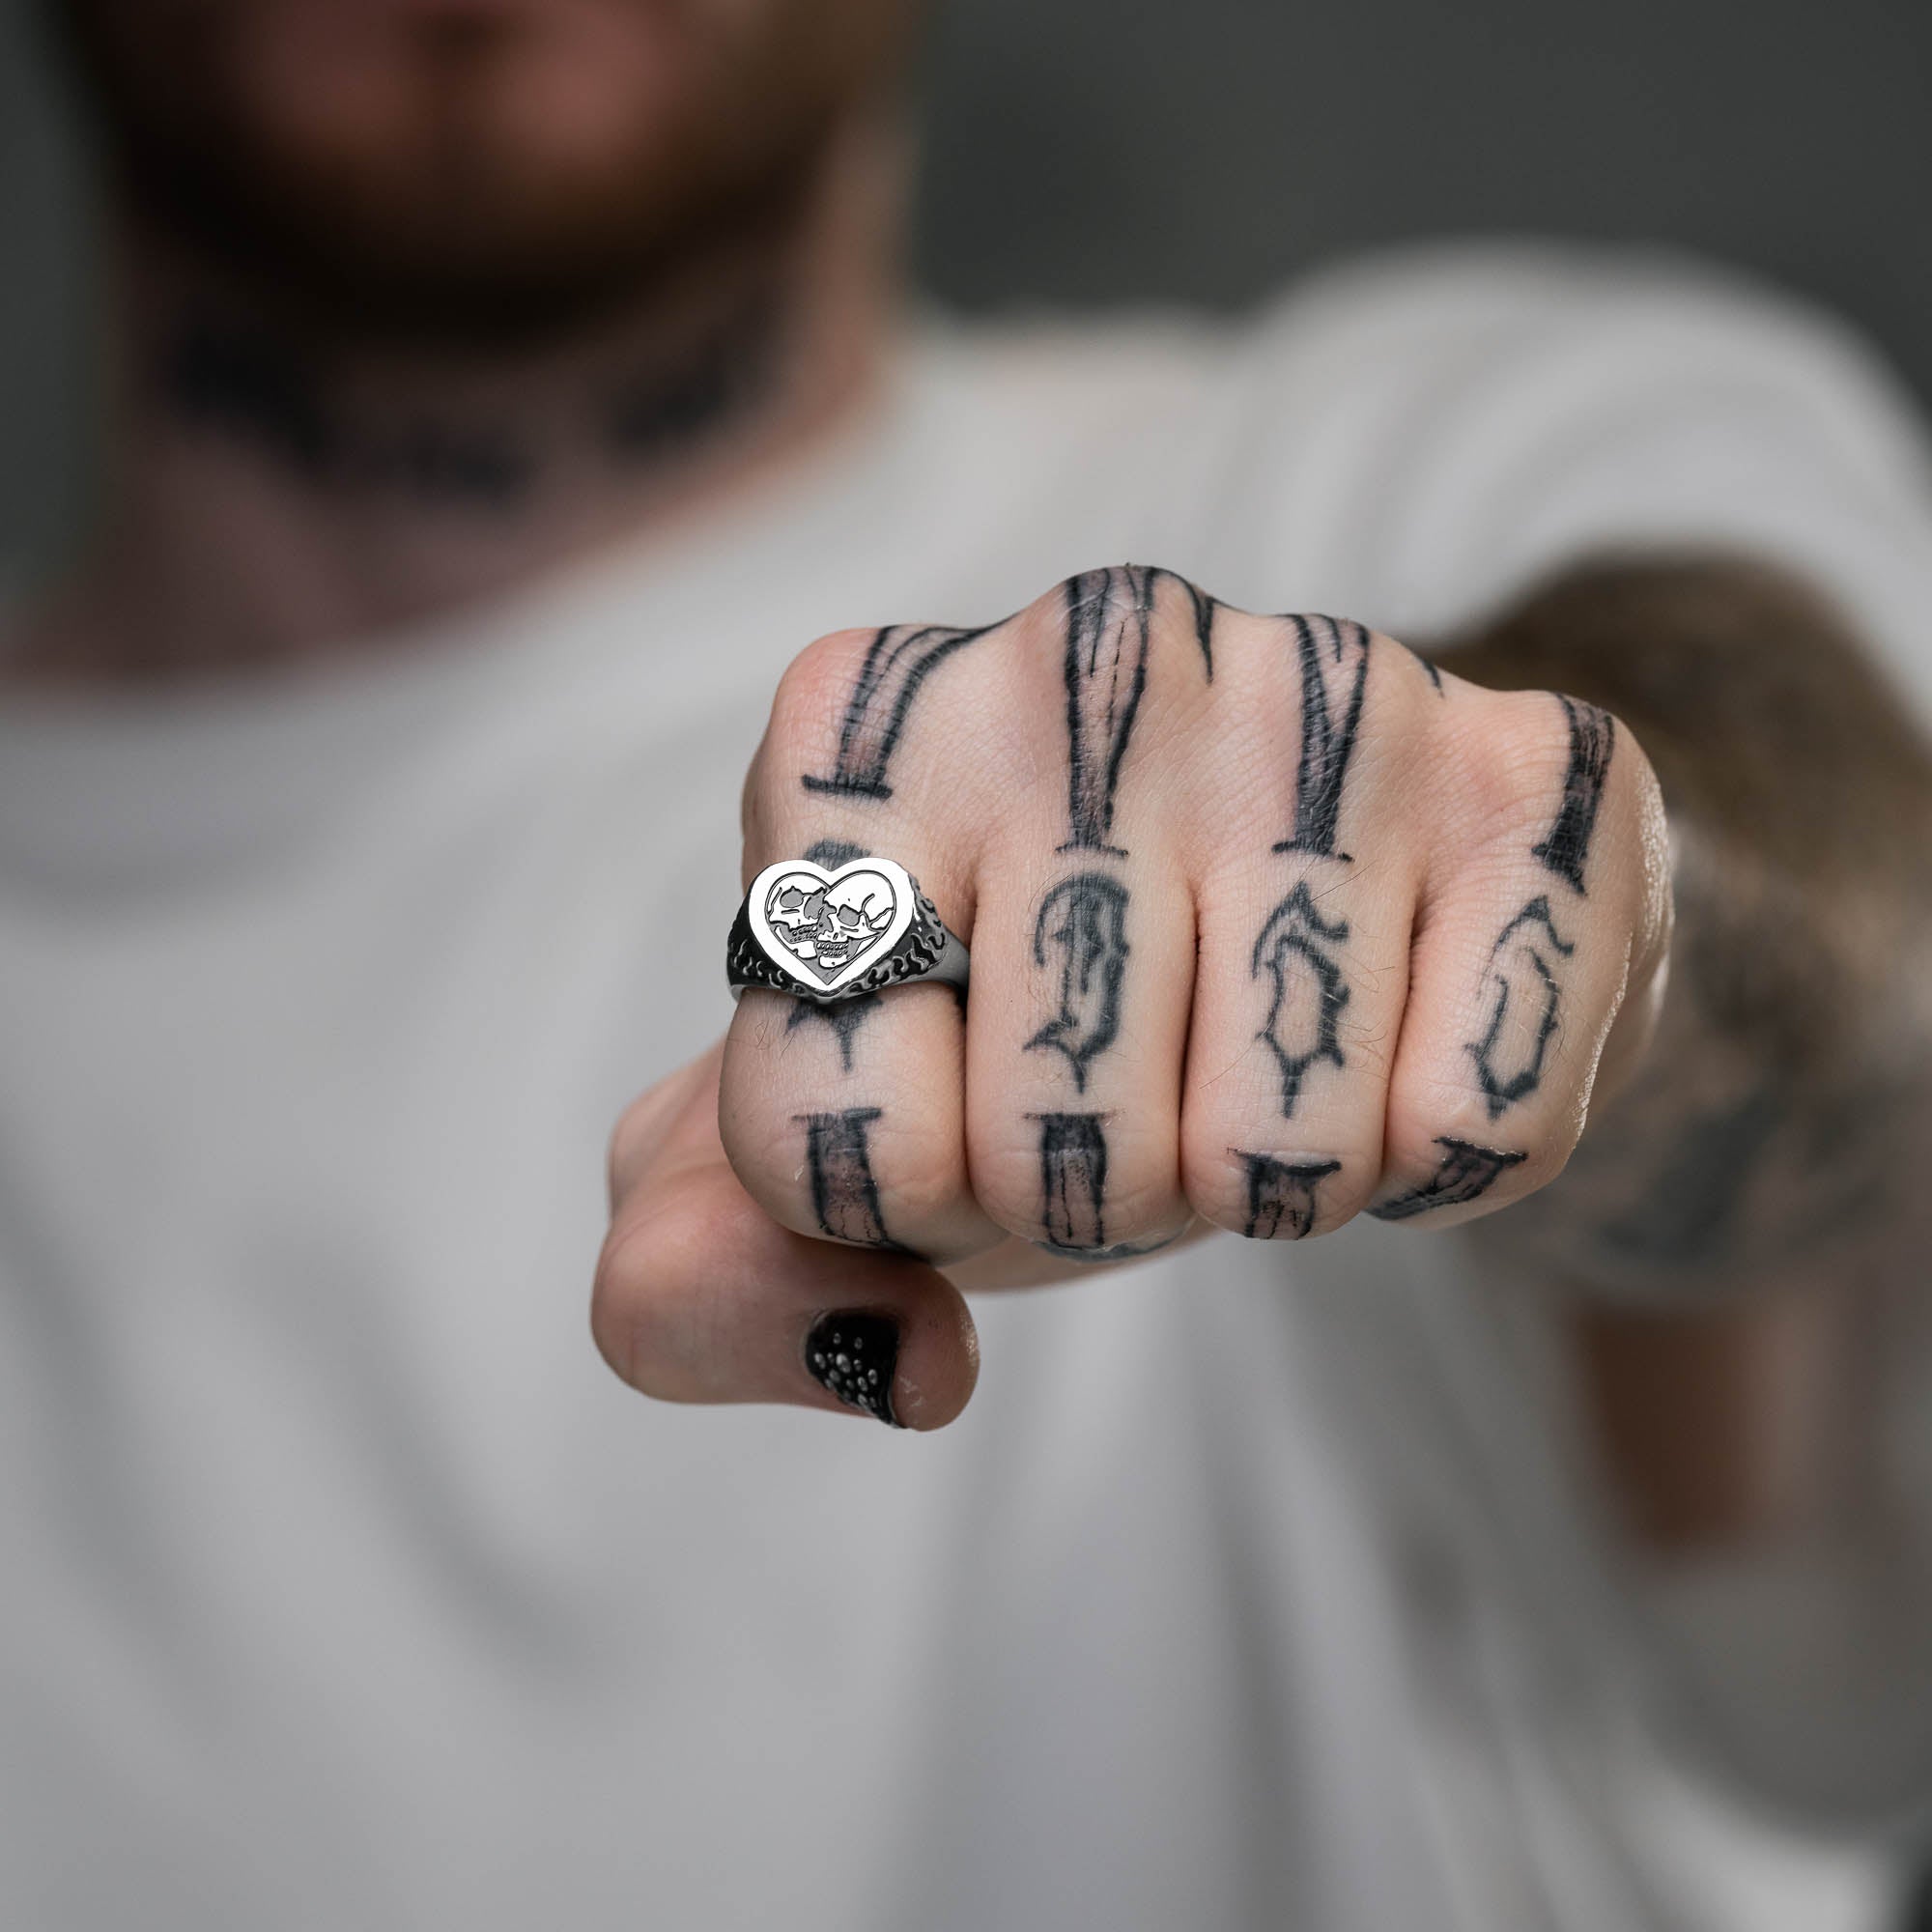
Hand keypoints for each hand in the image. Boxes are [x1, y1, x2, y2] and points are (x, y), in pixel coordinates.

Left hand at [595, 567, 1670, 1426]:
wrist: (1331, 904)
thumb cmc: (1048, 1023)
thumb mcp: (829, 1148)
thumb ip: (701, 1279)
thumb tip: (890, 1352)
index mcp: (852, 732)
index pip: (815, 1140)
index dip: (906, 1201)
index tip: (959, 1100)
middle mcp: (1081, 655)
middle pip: (1043, 1149)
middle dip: (1092, 1193)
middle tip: (1140, 1085)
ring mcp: (1320, 691)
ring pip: (1265, 1160)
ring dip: (1260, 1182)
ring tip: (1265, 1049)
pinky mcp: (1537, 771)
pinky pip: (1469, 1132)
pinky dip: (1429, 1166)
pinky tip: (1399, 1036)